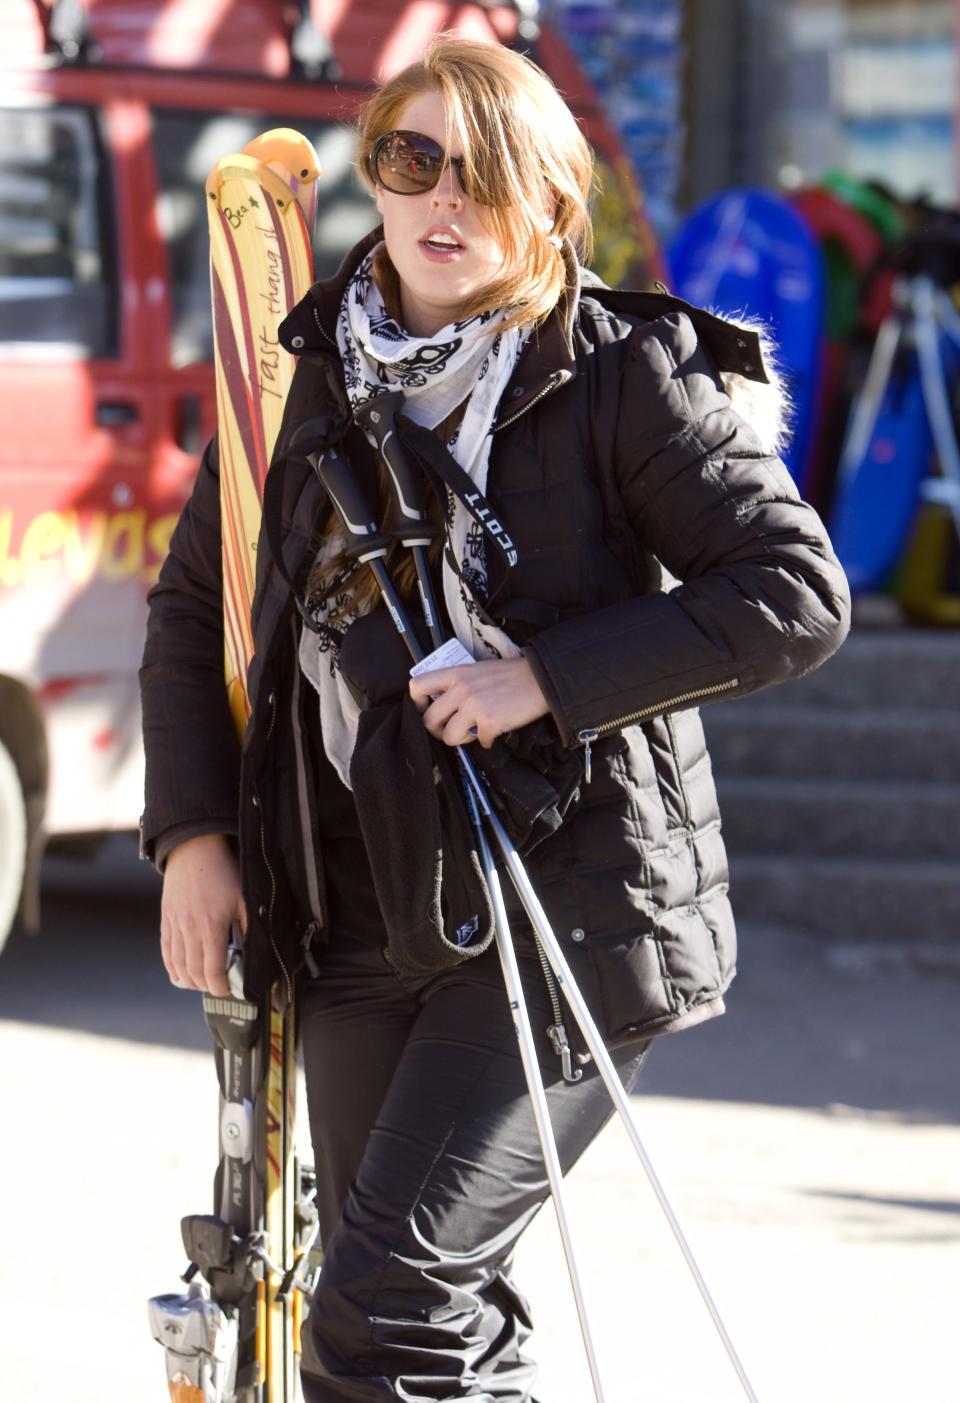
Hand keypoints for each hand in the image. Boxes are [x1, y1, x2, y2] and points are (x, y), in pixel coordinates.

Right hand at [160, 833, 245, 996]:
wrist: (195, 849)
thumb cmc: (223, 872)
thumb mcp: (244, 898)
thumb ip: (249, 926)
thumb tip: (254, 950)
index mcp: (212, 927)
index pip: (212, 970)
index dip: (219, 986)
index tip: (226, 989)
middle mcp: (190, 929)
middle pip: (193, 972)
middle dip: (205, 986)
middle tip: (215, 987)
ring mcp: (175, 924)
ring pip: (177, 964)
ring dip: (187, 980)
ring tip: (199, 983)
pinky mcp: (166, 918)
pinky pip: (166, 950)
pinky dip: (171, 966)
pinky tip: (178, 974)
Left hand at [408, 656, 549, 748]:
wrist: (541, 679)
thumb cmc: (511, 676)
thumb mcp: (477, 670)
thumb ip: (457, 683)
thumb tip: (442, 705)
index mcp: (456, 673)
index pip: (417, 686)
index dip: (417, 704)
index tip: (426, 710)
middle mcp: (461, 689)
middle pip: (429, 720)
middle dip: (438, 730)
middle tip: (451, 729)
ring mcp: (474, 706)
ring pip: (449, 737)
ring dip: (462, 738)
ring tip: (476, 730)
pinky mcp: (489, 722)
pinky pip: (479, 742)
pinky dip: (488, 741)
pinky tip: (496, 730)